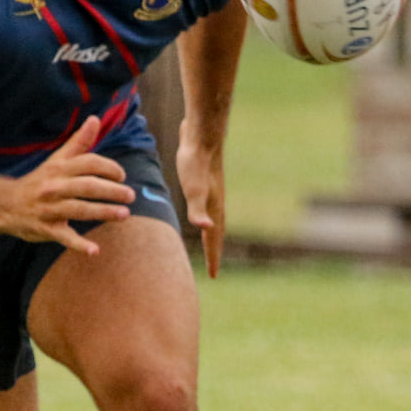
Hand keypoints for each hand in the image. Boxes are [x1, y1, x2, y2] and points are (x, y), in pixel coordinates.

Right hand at [1, 116, 131, 253]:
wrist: (4, 204)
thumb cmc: (39, 180)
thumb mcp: (57, 160)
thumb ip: (78, 143)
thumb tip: (95, 119)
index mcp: (59, 169)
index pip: (88, 163)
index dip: (109, 168)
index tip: (122, 176)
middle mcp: (54, 187)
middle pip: (87, 186)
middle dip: (111, 190)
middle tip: (130, 196)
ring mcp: (49, 208)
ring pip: (79, 209)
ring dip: (103, 212)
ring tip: (124, 215)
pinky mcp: (45, 228)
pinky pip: (63, 237)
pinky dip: (79, 245)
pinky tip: (95, 251)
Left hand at [176, 121, 225, 278]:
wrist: (202, 135)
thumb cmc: (195, 162)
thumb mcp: (194, 188)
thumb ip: (198, 209)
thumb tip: (206, 228)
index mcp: (214, 208)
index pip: (214, 239)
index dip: (213, 257)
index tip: (213, 276)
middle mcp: (216, 203)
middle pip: (217, 232)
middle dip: (215, 250)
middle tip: (214, 267)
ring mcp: (211, 193)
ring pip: (212, 219)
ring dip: (211, 233)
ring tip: (208, 242)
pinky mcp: (204, 182)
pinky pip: (205, 207)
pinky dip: (204, 217)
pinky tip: (200, 213)